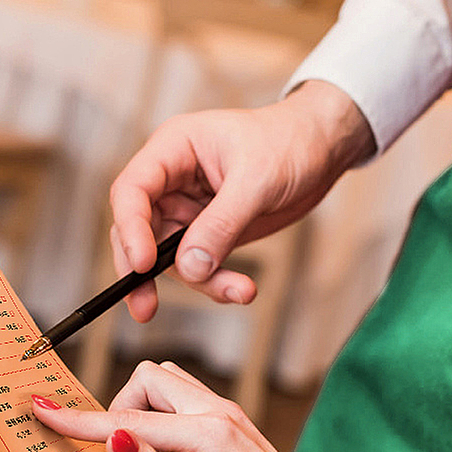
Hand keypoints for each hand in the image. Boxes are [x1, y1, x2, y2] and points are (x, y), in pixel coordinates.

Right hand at [32, 361, 408, 451]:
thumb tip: (112, 440)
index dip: (80, 419)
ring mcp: (228, 412)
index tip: (42, 411)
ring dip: (144, 410)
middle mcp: (218, 410)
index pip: (127, 419)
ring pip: (168, 385)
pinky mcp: (233, 422)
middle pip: (148, 381)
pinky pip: (185, 401)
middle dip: (121, 408)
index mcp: (207, 431)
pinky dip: (164, 417)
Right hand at [110, 80, 374, 322]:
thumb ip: (221, 223)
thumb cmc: (289, 143)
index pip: (132, 190)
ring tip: (240, 292)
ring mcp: (190, 208)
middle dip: (142, 270)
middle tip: (145, 307)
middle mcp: (173, 180)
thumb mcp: (257, 180)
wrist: (322, 150)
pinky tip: (243, 290)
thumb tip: (189, 267)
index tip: (141, 264)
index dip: (129, 228)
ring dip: (199, 282)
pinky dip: (217, 281)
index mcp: (173, 149)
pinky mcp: (211, 231)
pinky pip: (200, 264)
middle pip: (139, 229)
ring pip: (171, 255)